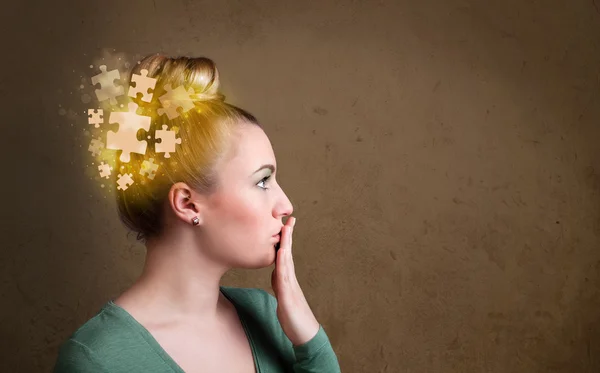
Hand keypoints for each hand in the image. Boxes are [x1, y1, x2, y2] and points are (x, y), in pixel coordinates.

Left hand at [271, 217, 319, 346]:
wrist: (305, 335)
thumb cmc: (294, 318)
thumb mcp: (283, 297)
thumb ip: (280, 284)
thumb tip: (276, 273)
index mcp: (287, 280)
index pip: (284, 255)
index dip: (284, 240)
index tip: (285, 224)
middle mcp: (290, 280)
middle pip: (287, 254)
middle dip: (287, 236)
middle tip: (289, 218)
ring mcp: (290, 287)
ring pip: (286, 262)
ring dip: (285, 245)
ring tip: (285, 230)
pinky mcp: (288, 298)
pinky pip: (283, 278)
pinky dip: (282, 265)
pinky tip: (281, 255)